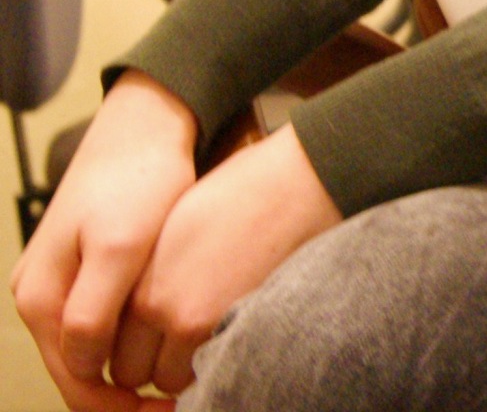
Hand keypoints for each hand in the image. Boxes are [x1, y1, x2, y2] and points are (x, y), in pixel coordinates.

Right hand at [9, 71, 198, 411]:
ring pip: (90, 351)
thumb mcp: (121, 247)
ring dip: (127, 374)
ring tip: (175, 387)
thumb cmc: (139, 179)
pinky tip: (165, 345)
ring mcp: (56, 281)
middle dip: (123, 400)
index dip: (121, 411)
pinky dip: (128, 343)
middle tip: (176, 408)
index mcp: (41, 300)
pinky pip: (99, 322)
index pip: (76, 384)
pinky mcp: (82, 266)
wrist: (145, 124)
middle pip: (79, 373)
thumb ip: (94, 311)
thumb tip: (83, 364)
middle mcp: (38, 297)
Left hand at [112, 124, 341, 398]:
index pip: (111, 342)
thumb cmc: (245, 191)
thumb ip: (150, 275)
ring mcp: (196, 323)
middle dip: (151, 360)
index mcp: (140, 278)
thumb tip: (139, 312)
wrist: (301, 181)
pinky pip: (209, 372)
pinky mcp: (235, 330)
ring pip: (168, 379)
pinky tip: (228, 331)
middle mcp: (159, 306)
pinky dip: (214, 362)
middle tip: (177, 337)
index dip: (132, 340)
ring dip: (182, 367)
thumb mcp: (177, 223)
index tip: (151, 331)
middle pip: (132, 370)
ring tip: (207, 333)